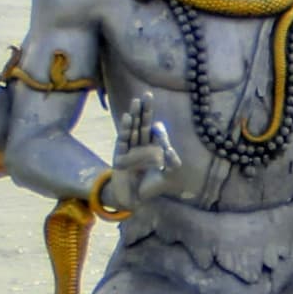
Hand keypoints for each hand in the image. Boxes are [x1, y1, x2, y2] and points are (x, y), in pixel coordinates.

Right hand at [99, 96, 183, 214]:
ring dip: (134, 115)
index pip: (155, 133)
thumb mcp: (167, 176)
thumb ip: (172, 164)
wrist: (135, 200)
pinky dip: (125, 129)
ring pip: (133, 129)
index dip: (159, 131)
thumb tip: (173, 153)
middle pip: (143, 124)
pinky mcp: (119, 156)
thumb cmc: (151, 187)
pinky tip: (127, 117)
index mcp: (152, 147)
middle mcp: (140, 145)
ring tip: (136, 101)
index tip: (161, 131)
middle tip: (148, 94)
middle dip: (146, 110)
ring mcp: (129, 149)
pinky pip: (123, 140)